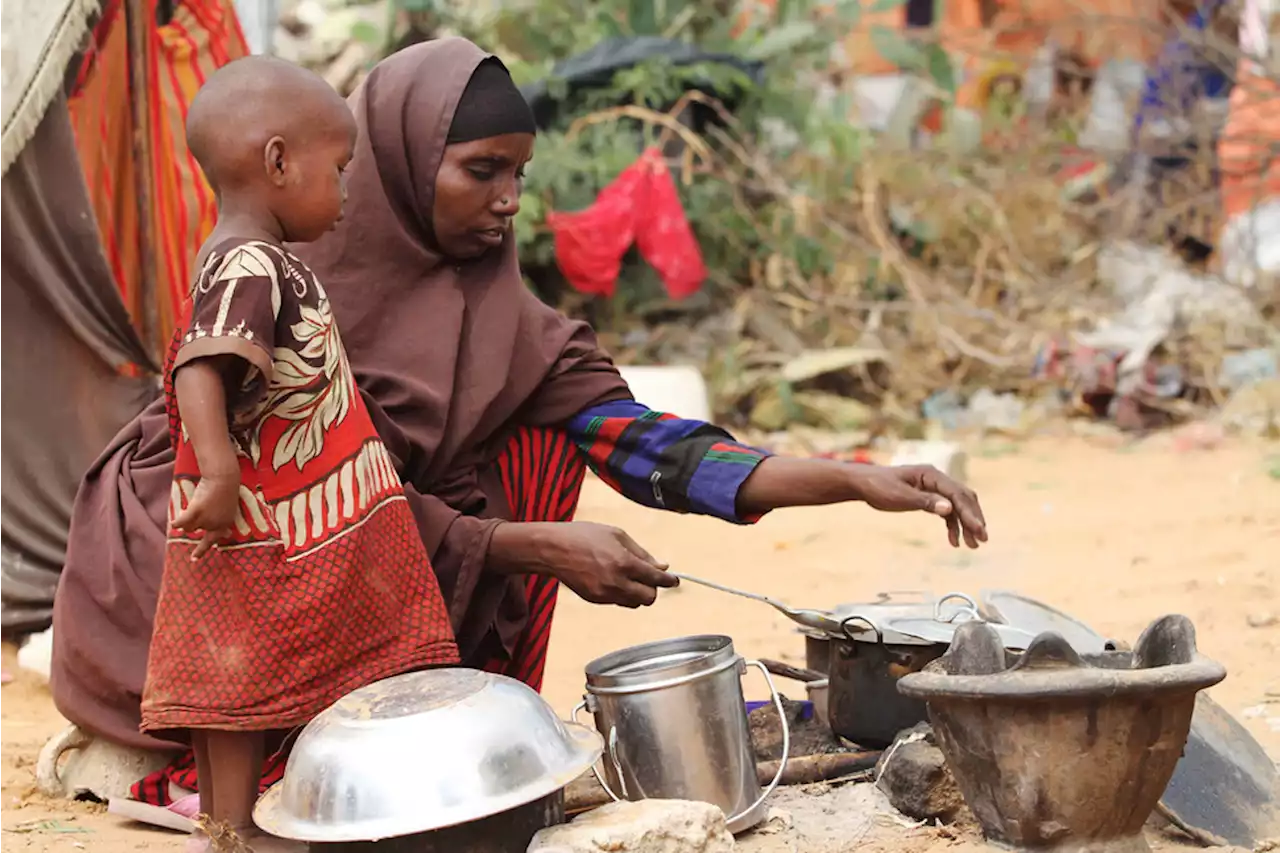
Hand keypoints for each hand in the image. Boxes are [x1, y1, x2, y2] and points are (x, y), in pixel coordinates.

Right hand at [171, 473, 240, 559]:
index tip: (193, 559)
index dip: (201, 550)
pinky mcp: (196, 511)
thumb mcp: (229, 510)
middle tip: (190, 524)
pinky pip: (183, 521)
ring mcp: (206, 519)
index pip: (212, 541)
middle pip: (194, 531)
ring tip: (193, 504)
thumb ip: (224, 522)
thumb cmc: (226, 490)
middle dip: (192, 524)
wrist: (224, 478)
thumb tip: (227, 534)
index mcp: (224, 524)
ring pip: (188, 526)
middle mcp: (215, 525)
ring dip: (186, 518)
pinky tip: (173, 524)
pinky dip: (178, 523)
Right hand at [492, 522, 678, 607]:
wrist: (553, 549)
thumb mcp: (617, 535)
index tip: (675, 581)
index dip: (669, 581)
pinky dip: (622, 594)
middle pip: (649, 598)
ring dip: (638, 593)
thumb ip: (642, 553)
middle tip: (649, 578)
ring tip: (628, 577)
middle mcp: (616, 582)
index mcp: (624, 562)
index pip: (656, 579)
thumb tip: (662, 566)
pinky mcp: (595, 600)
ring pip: (634, 604)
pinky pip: (618, 602)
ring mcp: (604, 594)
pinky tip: (614, 579)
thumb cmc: (585, 535)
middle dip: (652, 589)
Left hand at [850, 465, 987, 548]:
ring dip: (966, 525)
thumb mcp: (900, 496)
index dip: (969, 513)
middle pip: (963, 499)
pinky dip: (952, 525)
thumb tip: (949, 508)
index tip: (979, 530)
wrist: (863, 484)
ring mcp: (933, 488)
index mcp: (931, 475)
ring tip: (973, 545)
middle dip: (974, 519)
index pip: (957, 494)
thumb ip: (924, 502)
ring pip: (957, 506)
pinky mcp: (928, 497)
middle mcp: (936, 479)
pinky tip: (954, 540)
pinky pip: (947, 511)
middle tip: (983, 539)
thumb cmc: (878, 487)